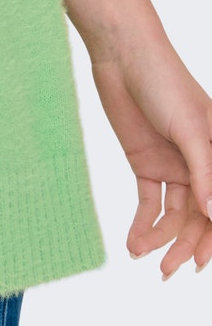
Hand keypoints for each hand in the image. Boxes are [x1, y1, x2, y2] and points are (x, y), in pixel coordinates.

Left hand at [88, 29, 211, 279]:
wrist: (122, 55)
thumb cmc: (164, 81)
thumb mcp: (188, 127)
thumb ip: (204, 171)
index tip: (200, 266)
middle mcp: (200, 165)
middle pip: (198, 217)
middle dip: (185, 246)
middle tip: (168, 270)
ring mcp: (173, 164)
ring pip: (174, 214)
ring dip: (160, 238)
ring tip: (141, 255)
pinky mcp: (145, 161)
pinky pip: (150, 201)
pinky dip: (142, 222)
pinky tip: (133, 241)